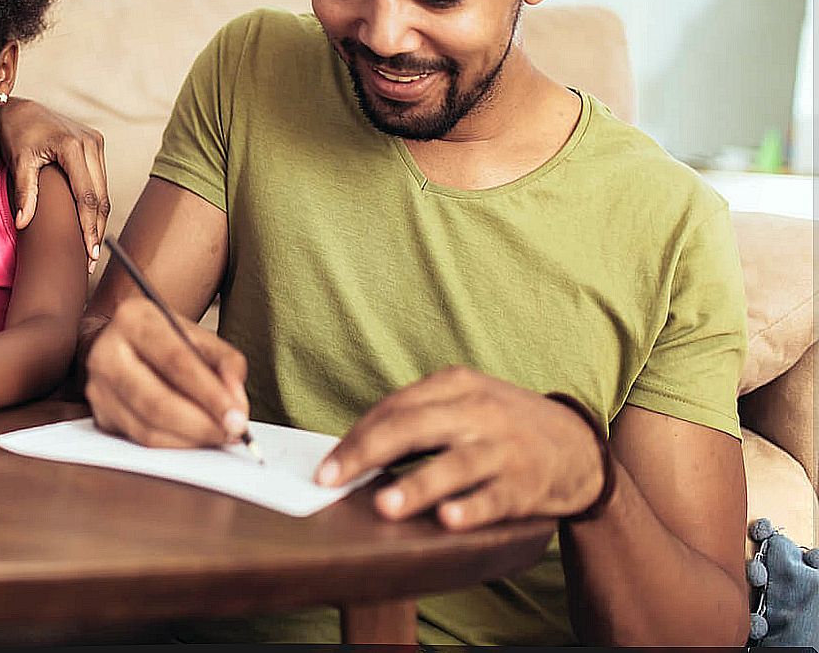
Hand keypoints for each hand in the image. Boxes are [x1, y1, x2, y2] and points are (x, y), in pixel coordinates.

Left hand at [0, 97, 108, 267]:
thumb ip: (25, 193)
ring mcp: (95, 142)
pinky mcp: (95, 145)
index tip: (89, 252)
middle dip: (97, 229)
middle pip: (101, 196)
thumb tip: (23, 223)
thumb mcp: (18, 162)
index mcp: (72, 146)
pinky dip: (96, 204)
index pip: (87, 196)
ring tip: (91, 248)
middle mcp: (90, 143)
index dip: (89, 227)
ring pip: (104, 190)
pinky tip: (91, 224)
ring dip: (99, 219)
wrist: (21, 110)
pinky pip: (100, 180)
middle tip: (91, 260)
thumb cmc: (17, 133)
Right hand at [82, 297, 250, 447]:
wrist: (120, 341)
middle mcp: (107, 353)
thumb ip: (226, 363)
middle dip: (201, 424)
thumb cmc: (164, 339)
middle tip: (232, 433)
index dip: (209, 394)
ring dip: (190, 439)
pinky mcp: (100, 415)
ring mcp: (98, 387)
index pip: (175, 361)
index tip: (238, 417)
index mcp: (133, 320)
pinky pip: (141, 441)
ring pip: (148, 429)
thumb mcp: (197, 336)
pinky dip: (175, 444)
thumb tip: (237, 404)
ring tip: (218, 435)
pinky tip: (195, 438)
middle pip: (156, 401)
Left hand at [315, 366, 607, 529]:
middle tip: (331, 480)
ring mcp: (504, 448)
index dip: (356, 437)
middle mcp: (478, 411)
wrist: (579, 444)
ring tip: (384, 505)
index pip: (394, 407)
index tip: (326, 466)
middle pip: (413, 427)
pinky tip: (448, 520)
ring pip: (454, 464)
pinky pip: (495, 497)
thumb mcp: (465, 402)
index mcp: (456, 385)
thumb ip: (419, 416)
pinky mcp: (527, 484)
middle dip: (366, 453)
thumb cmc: (503, 424)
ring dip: (416, 485)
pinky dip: (471, 508)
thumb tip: (356, 449)